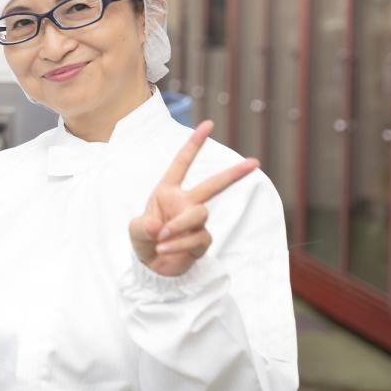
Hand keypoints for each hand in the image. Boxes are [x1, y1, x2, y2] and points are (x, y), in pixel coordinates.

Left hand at [128, 120, 258, 276]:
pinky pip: (197, 238)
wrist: (151, 265)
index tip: (208, 124)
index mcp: (168, 191)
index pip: (182, 164)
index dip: (194, 144)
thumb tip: (157, 227)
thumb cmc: (144, 240)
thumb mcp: (135, 230)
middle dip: (233, 174)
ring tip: (162, 237)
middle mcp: (185, 202)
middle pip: (212, 186)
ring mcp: (196, 221)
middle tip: (255, 163)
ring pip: (199, 214)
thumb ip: (142, 227)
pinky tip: (165, 249)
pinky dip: (179, 244)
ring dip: (179, 226)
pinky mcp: (202, 240)